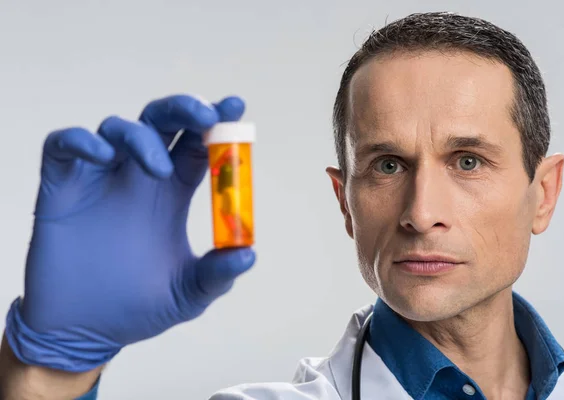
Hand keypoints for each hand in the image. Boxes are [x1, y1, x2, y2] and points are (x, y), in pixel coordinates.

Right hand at [4, 94, 255, 371]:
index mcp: (171, 193)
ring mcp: (100, 178)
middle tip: (206, 115)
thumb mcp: (187, 294)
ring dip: (141, 136)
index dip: (216, 123)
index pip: (196, 144)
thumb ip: (216, 274)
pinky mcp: (62, 186)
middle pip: (161, 122)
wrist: (83, 333)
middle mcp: (138, 177)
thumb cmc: (138, 307)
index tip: (235, 105)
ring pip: (118, 127)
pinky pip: (64, 145)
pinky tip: (104, 156)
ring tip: (159, 169)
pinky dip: (82, 141)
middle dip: (184, 109)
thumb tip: (249, 255)